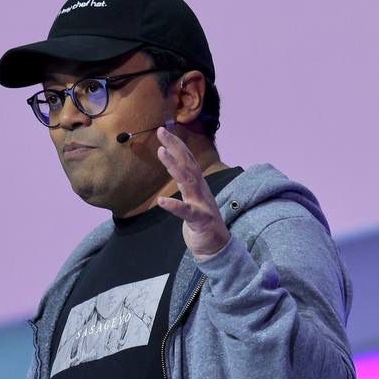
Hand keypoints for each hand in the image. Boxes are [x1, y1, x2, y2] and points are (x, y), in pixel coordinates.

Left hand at [154, 127, 231, 260]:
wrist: (218, 247)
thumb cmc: (203, 223)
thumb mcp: (193, 199)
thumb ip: (187, 184)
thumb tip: (177, 168)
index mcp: (198, 186)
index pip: (189, 160)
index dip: (178, 145)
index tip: (165, 131)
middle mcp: (201, 190)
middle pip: (188, 164)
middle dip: (175, 146)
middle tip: (161, 131)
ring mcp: (202, 204)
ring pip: (188, 181)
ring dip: (175, 166)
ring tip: (161, 152)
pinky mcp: (200, 221)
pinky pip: (186, 212)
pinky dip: (174, 206)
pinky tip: (162, 202)